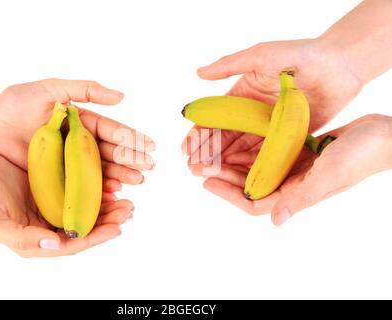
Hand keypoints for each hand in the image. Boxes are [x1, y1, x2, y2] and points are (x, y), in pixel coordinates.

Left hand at [0, 78, 154, 182]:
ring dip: (121, 176)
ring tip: (137, 182)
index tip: (151, 147)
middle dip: (131, 160)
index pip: (112, 131)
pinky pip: (83, 184)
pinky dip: (100, 189)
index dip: (132, 139)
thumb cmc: (16, 104)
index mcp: (82, 122)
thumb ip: (85, 90)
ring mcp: (70, 162)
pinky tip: (114, 192)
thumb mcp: (51, 89)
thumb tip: (121, 96)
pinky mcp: (59, 177)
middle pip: (111, 153)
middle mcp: (80, 143)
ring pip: (101, 170)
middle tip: (148, 168)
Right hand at [0, 149, 133, 256]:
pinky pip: (79, 190)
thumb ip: (24, 239)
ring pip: (85, 210)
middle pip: (84, 228)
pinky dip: (94, 189)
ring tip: (126, 199)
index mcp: (36, 239)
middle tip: (129, 209)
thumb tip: (55, 245)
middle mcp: (48, 225)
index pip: (72, 243)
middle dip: (108, 221)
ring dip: (106, 206)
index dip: (96, 237)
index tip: (117, 228)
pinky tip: (109, 183)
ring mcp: (52, 205)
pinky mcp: (53, 187)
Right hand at [182, 38, 363, 179]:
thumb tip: (198, 73)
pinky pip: (265, 155)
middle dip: (208, 153)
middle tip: (193, 168)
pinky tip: (238, 176)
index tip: (186, 149)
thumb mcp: (261, 56)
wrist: (340, 65)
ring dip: (225, 162)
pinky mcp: (287, 138)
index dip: (199, 134)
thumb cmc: (300, 55)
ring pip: (242, 149)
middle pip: (225, 138)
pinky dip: (251, 165)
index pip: (215, 118)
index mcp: (242, 95)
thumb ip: (230, 65)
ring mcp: (269, 128)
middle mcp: (252, 114)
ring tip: (209, 175)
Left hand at [194, 114, 391, 225]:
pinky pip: (269, 154)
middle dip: (224, 175)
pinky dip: (253, 149)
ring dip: (234, 162)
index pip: (254, 201)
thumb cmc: (363, 156)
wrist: (384, 135)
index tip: (206, 181)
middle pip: (250, 184)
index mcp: (297, 193)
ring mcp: (297, 168)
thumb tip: (276, 221)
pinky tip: (239, 139)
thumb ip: (302, 198)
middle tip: (199, 164)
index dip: (228, 194)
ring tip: (212, 152)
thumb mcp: (330, 176)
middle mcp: (293, 183)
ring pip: (257, 169)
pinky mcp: (301, 153)